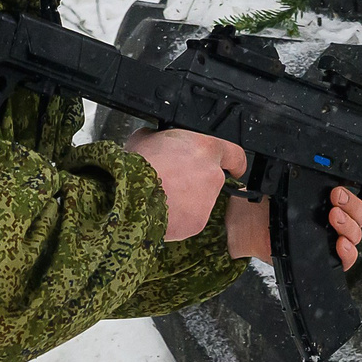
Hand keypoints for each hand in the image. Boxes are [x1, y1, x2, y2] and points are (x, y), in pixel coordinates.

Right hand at [125, 128, 247, 239]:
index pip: (234, 154)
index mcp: (205, 149)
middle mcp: (212, 175)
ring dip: (186, 200)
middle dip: (196, 183)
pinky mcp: (197, 223)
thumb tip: (158, 140)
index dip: (232, 161)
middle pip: (212, 179)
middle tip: (173, 183)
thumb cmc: (136, 166)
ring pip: (201, 201)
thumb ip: (164, 139)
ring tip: (160, 197)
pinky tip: (160, 212)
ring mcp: (207, 201)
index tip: (233, 167)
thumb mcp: (146, 138)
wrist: (128, 197)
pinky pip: (190, 219)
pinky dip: (179, 218)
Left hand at [224, 187, 361, 268]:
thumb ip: (316, 178)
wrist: (246, 223)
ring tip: (331, 216)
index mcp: (337, 202)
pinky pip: (345, 259)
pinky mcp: (322, 258)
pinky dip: (346, 251)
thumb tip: (332, 174)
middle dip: (353, 205)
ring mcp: (331, 240)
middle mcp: (338, 222)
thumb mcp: (296, 183)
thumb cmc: (266, 200)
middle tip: (336, 197)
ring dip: (348, 225)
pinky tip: (337, 243)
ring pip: (356, 235)